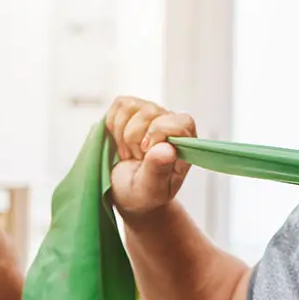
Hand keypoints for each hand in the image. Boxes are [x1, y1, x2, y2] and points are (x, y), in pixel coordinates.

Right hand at [105, 96, 196, 216]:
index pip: (181, 122)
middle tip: (135, 159)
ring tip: (129, 153)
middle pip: (150, 111)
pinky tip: (120, 142)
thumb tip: (167, 149)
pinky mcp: (133, 109)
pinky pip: (119, 105)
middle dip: (134, 139)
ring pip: (132, 106)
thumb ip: (158, 170)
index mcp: (185, 143)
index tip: (143, 155)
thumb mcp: (150, 189)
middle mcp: (171, 123)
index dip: (158, 134)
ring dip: (122, 134)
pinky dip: (113, 126)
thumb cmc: (144, 193)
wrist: (127, 192)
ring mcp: (152, 113)